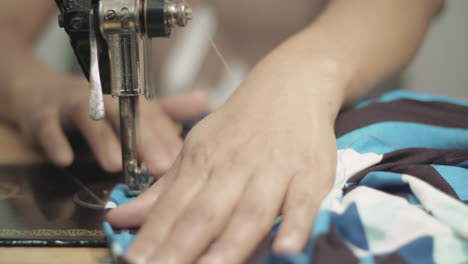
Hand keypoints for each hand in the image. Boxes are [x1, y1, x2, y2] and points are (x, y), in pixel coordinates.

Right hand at [10, 66, 207, 174]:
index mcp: (128, 102)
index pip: (152, 119)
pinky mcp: (43, 117)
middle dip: (144, 142)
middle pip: (126, 118)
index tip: (181, 160)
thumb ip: (168, 109)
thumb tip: (204, 100)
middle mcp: (104, 101)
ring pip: (89, 119)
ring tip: (115, 163)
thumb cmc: (97, 107)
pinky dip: (55, 141)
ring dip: (103, 141)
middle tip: (159, 166)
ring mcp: (72, 107)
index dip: (167, 139)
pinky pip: (48, 128)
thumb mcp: (133, 107)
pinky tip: (65, 158)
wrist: (42, 92)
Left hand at [107, 67, 337, 263]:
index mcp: (203, 160)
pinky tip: (285, 249)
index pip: (172, 206)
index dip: (152, 238)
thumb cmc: (241, 123)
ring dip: (231, 244)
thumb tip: (122, 218)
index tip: (135, 263)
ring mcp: (274, 170)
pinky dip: (295, 225)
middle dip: (181, 248)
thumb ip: (165, 190)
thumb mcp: (197, 146)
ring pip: (250, 212)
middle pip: (205, 214)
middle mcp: (234, 167)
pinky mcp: (310, 174)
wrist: (290, 85)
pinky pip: (303, 203)